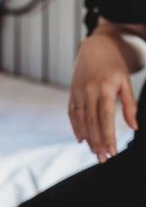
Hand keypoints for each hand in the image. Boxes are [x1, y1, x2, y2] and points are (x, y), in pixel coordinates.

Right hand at [69, 34, 137, 161]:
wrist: (94, 47)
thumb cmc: (114, 65)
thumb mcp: (126, 82)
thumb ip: (129, 105)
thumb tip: (133, 127)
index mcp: (105, 89)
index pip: (106, 118)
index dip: (108, 136)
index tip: (112, 151)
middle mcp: (89, 92)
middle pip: (92, 123)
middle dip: (98, 142)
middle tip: (102, 158)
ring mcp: (78, 93)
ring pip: (81, 120)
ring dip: (87, 138)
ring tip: (94, 152)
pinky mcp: (72, 93)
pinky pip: (72, 113)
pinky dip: (76, 127)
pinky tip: (81, 139)